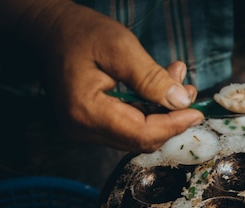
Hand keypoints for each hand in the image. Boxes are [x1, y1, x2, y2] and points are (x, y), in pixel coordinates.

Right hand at [0, 1, 204, 151]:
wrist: (47, 30)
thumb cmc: (79, 33)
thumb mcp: (120, 47)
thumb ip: (151, 78)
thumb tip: (181, 102)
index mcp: (86, 113)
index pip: (141, 134)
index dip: (174, 125)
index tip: (198, 111)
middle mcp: (82, 130)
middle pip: (142, 139)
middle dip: (172, 119)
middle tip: (189, 91)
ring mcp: (85, 130)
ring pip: (138, 134)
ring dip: (163, 113)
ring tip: (176, 82)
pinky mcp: (91, 126)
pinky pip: (129, 126)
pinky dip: (149, 110)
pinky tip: (160, 88)